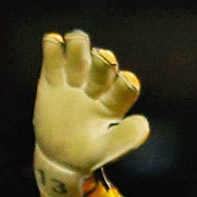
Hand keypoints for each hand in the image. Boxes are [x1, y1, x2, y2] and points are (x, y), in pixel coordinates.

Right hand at [32, 30, 151, 196]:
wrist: (59, 157)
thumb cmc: (87, 154)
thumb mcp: (106, 150)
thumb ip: (124, 138)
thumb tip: (143, 123)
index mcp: (114, 103)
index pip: (124, 89)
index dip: (127, 84)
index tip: (128, 80)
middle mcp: (97, 87)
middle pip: (102, 68)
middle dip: (103, 63)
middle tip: (103, 58)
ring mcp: (74, 82)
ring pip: (78, 58)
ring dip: (79, 47)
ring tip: (76, 39)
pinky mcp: (52, 81)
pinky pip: (53, 62)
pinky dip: (53, 48)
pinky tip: (53, 39)